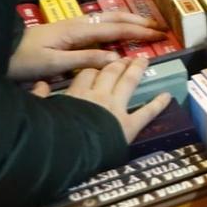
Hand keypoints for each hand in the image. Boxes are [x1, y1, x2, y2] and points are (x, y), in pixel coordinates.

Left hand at [9, 13, 164, 81]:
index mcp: (77, 30)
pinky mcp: (67, 31)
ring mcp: (72, 25)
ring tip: (146, 25)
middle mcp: (78, 23)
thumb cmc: (22, 60)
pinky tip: (119, 30)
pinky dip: (116, 24)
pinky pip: (99, 24)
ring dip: (129, 20)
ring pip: (107, 18)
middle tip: (160, 27)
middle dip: (139, 21)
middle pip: (115, 18)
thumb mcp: (53, 64)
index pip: (116, 29)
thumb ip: (85, 60)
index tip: (160, 34)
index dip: (139, 32)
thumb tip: (118, 59)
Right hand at [37, 57, 173, 144]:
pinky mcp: (129, 124)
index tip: (102, 60)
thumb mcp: (39, 111)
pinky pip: (146, 112)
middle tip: (127, 56)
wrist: (66, 150)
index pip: (86, 73)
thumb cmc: (49, 131)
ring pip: (128, 83)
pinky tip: (167, 95)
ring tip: (144, 60)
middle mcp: (99, 95)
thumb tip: (39, 84)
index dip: (95, 65)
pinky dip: (158, 104)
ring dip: (136, 70)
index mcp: (77, 93)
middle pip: (110, 73)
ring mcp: (116, 108)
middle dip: (118, 63)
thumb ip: (39, 97)